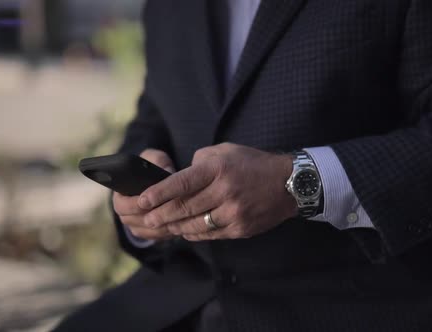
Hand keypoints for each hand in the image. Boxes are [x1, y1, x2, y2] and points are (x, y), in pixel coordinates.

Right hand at [113, 149, 175, 239]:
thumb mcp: (155, 159)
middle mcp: (125, 212)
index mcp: (120, 194)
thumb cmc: (155, 167)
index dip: (132, 205)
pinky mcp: (149, 232)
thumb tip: (166, 172)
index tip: (144, 201)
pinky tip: (177, 226)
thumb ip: (158, 161)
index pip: (121, 204)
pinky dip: (165, 232)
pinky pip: (155, 237)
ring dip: (159, 226)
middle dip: (148, 216)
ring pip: (145, 231)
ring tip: (173, 218)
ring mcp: (136, 224)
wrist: (161, 181)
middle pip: (132, 221)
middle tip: (164, 211)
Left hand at [138, 143, 297, 240]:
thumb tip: (180, 178)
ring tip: (162, 225)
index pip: (181, 183)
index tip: (142, 199)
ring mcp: (234, 213)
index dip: (159, 193)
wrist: (290, 184)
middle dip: (161, 214)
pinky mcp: (241, 228)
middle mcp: (225, 191)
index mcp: (219, 169)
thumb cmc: (253, 164)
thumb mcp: (226, 151)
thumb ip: (200, 162)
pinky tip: (185, 230)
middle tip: (147, 217)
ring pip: (195, 224)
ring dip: (175, 227)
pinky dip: (194, 233)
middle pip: (184, 207)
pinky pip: (211, 234)